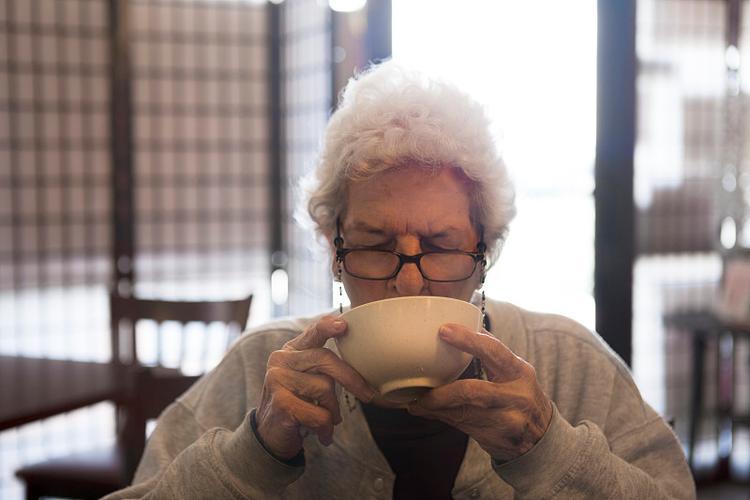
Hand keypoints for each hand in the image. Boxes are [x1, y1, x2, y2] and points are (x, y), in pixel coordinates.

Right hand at [256, 316, 376, 459]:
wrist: (270, 436)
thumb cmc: (298, 405)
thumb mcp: (308, 380)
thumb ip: (324, 366)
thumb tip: (362, 361)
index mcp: (291, 351)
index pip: (312, 333)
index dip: (328, 327)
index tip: (344, 325)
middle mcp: (281, 360)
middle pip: (325, 360)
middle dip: (352, 379)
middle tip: (368, 395)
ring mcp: (277, 380)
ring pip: (325, 389)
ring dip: (333, 411)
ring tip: (327, 420)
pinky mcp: (280, 402)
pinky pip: (319, 414)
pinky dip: (326, 428)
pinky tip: (322, 435)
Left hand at [407, 323, 552, 462]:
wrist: (541, 438)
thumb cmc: (521, 395)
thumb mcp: (516, 372)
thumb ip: (493, 353)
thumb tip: (466, 324)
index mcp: (519, 372)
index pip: (493, 351)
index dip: (467, 340)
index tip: (443, 330)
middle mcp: (516, 395)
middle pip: (472, 391)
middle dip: (442, 394)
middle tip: (420, 393)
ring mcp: (507, 420)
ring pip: (463, 412)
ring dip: (436, 408)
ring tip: (417, 404)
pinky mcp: (496, 438)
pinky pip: (462, 426)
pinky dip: (442, 418)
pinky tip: (428, 413)